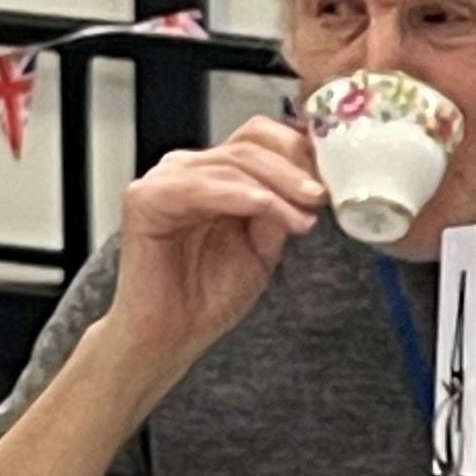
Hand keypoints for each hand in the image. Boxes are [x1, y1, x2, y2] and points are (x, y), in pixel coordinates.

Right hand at [102, 117, 324, 397]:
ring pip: (232, 162)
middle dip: (293, 170)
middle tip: (320, 196)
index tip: (329, 177)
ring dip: (275, 188)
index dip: (297, 151)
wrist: (170, 336)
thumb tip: (308, 186)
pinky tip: (265, 207)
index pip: (260, 139)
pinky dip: (239, 194)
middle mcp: (191, 170)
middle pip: (250, 145)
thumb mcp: (262, 249)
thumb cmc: (207, 297)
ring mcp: (166, 179)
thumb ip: (279, 213)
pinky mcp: (146, 197)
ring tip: (302, 215)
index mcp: (217, 176)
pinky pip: (200, 186)